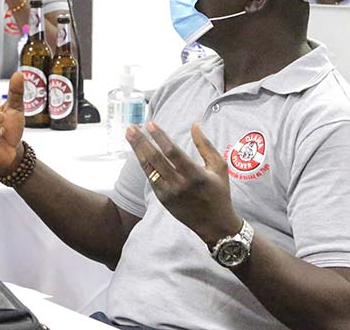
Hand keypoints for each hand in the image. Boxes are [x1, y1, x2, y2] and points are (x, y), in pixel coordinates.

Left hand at [126, 122, 242, 247]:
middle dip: (141, 141)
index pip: (172, 152)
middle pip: (155, 159)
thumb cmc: (219, 192)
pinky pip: (150, 178)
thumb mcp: (219, 167)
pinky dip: (144, 164)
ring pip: (149, 168)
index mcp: (195, 175)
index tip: (150, 124)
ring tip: (130, 135)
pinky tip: (138, 151)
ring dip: (137, 150)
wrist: (214, 224)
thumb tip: (195, 125)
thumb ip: (205, 145)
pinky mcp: (163, 199)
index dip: (160, 137)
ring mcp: (168, 193)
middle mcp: (179, 184)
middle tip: (131, 127)